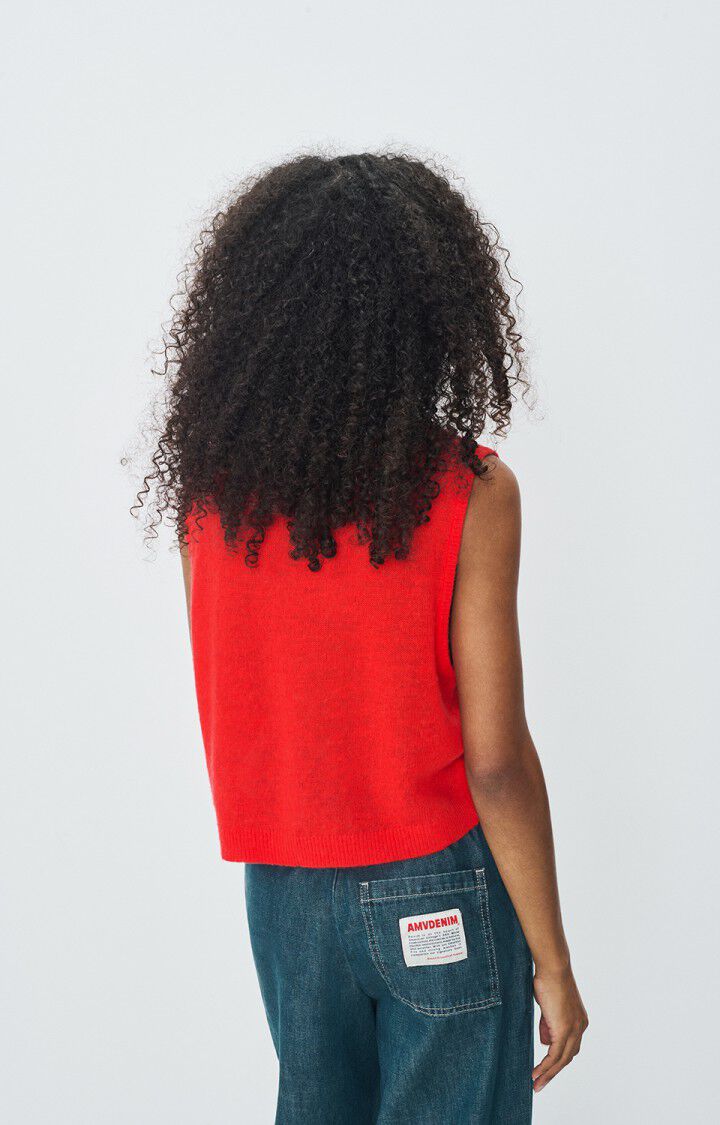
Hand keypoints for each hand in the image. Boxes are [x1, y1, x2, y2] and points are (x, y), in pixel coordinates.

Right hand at [532, 965, 587, 1091]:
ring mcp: (574, 1030)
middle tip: (540, 1083)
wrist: (553, 968)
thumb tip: (545, 1041)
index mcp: (579, 1021)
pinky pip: (555, 1056)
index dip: (557, 1059)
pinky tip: (536, 1074)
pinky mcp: (564, 1031)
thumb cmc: (548, 980)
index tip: (546, 1069)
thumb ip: (548, 1024)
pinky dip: (546, 1068)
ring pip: (561, 1061)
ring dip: (548, 1074)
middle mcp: (580, 1027)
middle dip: (553, 1072)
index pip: (569, 1047)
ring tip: (536, 1084)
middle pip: (567, 1058)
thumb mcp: (549, 1007)